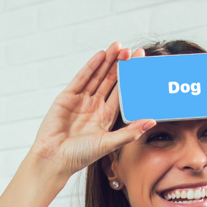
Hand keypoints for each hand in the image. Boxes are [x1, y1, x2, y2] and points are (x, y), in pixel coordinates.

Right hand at [31, 42, 154, 179]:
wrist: (54, 159)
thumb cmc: (80, 156)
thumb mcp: (109, 143)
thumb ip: (130, 132)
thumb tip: (152, 122)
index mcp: (106, 117)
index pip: (123, 92)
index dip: (132, 78)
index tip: (141, 64)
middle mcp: (94, 106)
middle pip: (111, 81)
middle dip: (121, 65)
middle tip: (131, 50)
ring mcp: (81, 100)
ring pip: (97, 76)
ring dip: (107, 62)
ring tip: (118, 47)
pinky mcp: (67, 97)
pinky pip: (81, 78)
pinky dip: (91, 66)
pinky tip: (101, 55)